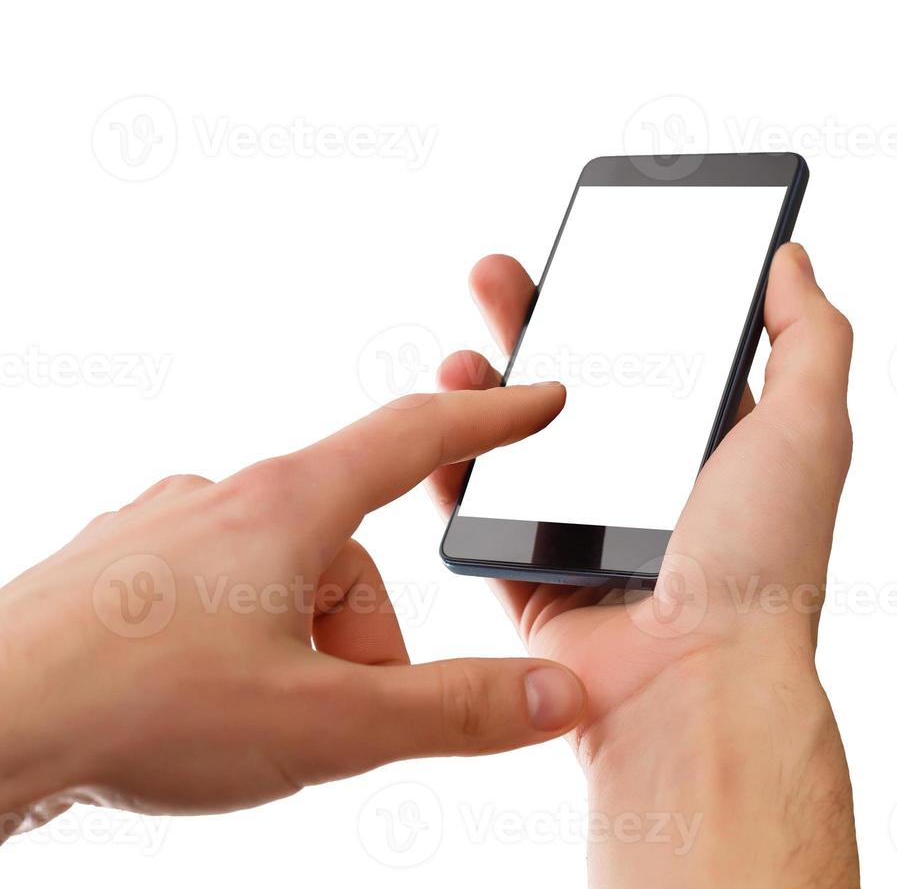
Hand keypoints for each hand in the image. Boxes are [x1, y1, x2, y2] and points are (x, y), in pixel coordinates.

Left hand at [0, 384, 586, 841]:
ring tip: (253, 722)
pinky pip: (211, 594)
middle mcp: (222, 501)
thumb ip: (453, 711)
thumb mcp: (327, 726)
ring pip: (278, 578)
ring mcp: (159, 532)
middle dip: (366, 639)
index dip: (489, 421)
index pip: (414, 438)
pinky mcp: (113, 574)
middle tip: (336, 721)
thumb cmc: (134, 710)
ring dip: (299, 648)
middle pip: (347, 552)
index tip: (535, 400)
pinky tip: (194, 700)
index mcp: (288, 509)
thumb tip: (554, 694)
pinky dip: (234, 645)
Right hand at [428, 243, 858, 886]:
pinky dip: (453, 475)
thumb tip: (791, 258)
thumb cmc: (762, 563)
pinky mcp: (540, 584)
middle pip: (582, 389)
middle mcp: (658, 492)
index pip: (668, 358)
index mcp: (721, 453)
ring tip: (461, 351)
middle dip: (539, 323)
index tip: (590, 250)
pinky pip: (484, 520)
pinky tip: (437, 427)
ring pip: (524, 447)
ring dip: (485, 392)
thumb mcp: (810, 428)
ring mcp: (594, 537)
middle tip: (497, 274)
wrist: (693, 685)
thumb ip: (810, 337)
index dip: (628, 300)